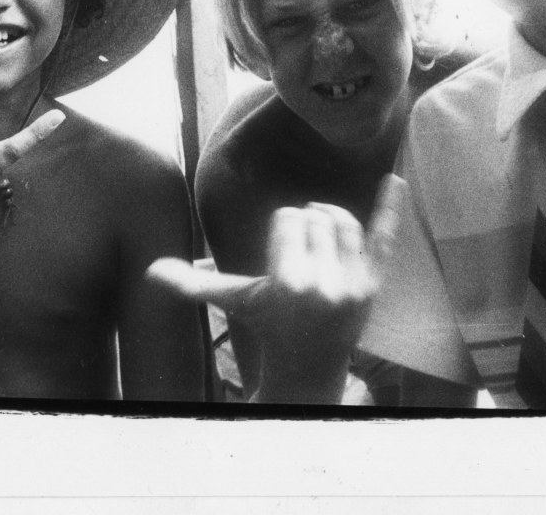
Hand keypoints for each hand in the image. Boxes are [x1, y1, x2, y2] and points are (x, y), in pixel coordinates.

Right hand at [148, 175, 402, 402]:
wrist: (309, 365)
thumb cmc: (267, 324)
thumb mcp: (232, 302)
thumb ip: (194, 283)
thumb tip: (151, 273)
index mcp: (288, 282)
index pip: (288, 217)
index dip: (281, 228)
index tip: (279, 255)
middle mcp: (324, 284)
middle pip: (317, 215)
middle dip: (305, 226)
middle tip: (299, 253)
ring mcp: (354, 284)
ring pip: (345, 222)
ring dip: (331, 223)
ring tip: (319, 239)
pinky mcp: (374, 285)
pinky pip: (384, 239)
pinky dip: (389, 209)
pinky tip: (393, 180)